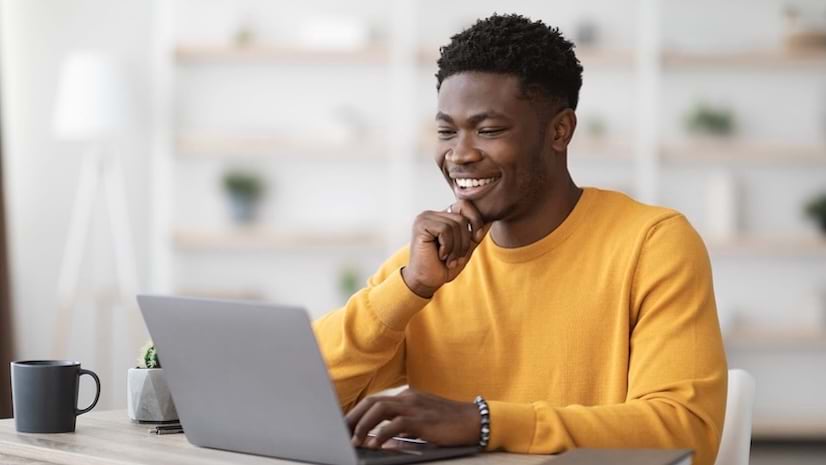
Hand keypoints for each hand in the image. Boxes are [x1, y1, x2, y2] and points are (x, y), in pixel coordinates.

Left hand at [347, 388, 480, 448]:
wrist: (474, 420)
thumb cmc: (449, 422)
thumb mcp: (422, 419)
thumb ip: (402, 423)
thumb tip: (380, 437)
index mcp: (406, 396)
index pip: (375, 401)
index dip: (357, 412)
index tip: (344, 425)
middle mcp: (407, 397)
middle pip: (372, 402)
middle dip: (353, 417)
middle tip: (340, 433)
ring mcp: (415, 406)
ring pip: (379, 409)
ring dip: (363, 425)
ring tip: (354, 440)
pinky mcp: (422, 419)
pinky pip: (396, 424)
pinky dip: (382, 433)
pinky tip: (375, 444)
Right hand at [402, 200, 489, 297]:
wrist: (426, 282)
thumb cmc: (443, 267)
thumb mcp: (465, 248)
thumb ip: (474, 234)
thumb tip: (490, 220)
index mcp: (442, 217)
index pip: (465, 205)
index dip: (475, 221)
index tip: (476, 239)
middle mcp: (432, 214)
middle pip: (462, 218)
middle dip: (464, 242)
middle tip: (455, 258)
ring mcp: (425, 218)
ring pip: (455, 225)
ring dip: (456, 248)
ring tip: (448, 259)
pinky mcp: (421, 225)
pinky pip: (445, 230)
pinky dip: (447, 247)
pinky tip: (440, 255)